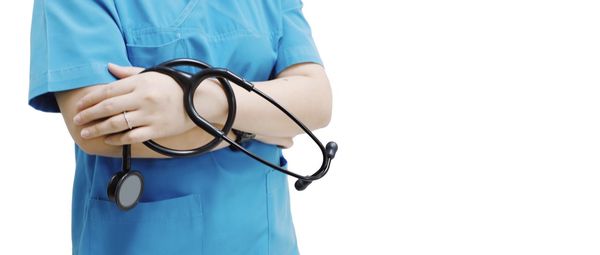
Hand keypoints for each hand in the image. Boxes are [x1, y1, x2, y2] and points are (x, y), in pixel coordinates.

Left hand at [73, 63, 223, 145]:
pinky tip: (108, 139)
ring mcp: (150, 116)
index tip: (79, 105)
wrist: (199, 102)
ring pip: (116, 124)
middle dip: (88, 115)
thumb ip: (128, 72)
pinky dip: (117, 139)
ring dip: (97, 129)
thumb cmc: (174, 86)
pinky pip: (132, 137)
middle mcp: (143, 99)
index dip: (90, 99)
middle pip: (108, 108)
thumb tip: (108, 67)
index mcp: (140, 83)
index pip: (107, 91)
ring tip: (86, 132)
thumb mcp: (152, 74)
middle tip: (78, 120)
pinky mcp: (156, 130)